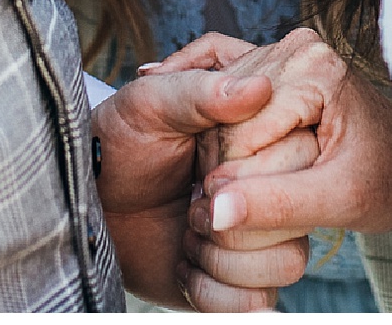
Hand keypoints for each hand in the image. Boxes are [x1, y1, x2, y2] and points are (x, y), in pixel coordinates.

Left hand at [93, 66, 319, 309]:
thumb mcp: (149, 104)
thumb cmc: (120, 145)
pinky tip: (184, 265)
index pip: (301, 159)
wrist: (90, 204)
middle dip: (230, 219)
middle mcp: (273, 188)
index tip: (202, 171)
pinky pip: (257, 304)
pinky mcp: (246, 284)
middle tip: (191, 203)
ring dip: (223, 258)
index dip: (248, 175)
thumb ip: (201, 90)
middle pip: (299, 217)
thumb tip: (258, 88)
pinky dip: (210, 291)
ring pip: (287, 264)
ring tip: (187, 236)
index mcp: (262, 138)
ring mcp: (264, 239)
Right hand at [173, 28, 391, 248]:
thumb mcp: (340, 202)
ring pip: (222, 121)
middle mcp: (294, 48)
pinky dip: (242, 148)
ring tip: (282, 184)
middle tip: (281, 197)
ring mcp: (284, 55)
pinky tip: (268, 166)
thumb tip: (215, 212)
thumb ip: (278, 205)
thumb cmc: (389, 182)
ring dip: (238, 162)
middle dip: (239, 172)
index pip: (236, 136)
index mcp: (313, 68)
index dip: (241, 185)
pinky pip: (231, 114)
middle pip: (224, 123)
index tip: (273, 207)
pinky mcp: (278, 69)